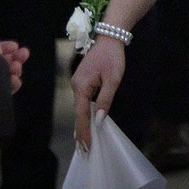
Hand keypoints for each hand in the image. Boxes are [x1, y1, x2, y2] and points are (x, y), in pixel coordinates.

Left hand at [0, 25, 28, 94]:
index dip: (8, 47)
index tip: (15, 45)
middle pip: (6, 63)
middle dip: (17, 57)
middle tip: (23, 54)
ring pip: (9, 75)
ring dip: (16, 69)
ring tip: (16, 67)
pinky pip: (9, 89)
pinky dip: (15, 83)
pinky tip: (15, 78)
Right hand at [71, 35, 125, 152]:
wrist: (110, 38)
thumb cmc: (112, 57)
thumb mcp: (113, 79)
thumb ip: (105, 100)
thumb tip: (99, 120)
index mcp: (81, 86)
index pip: (81, 114)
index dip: (84, 131)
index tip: (87, 146)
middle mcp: (76, 86)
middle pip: (78, 113)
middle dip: (81, 132)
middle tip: (85, 151)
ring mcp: (78, 83)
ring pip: (79, 108)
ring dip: (82, 125)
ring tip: (85, 143)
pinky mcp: (82, 82)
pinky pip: (82, 102)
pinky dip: (84, 115)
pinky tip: (87, 124)